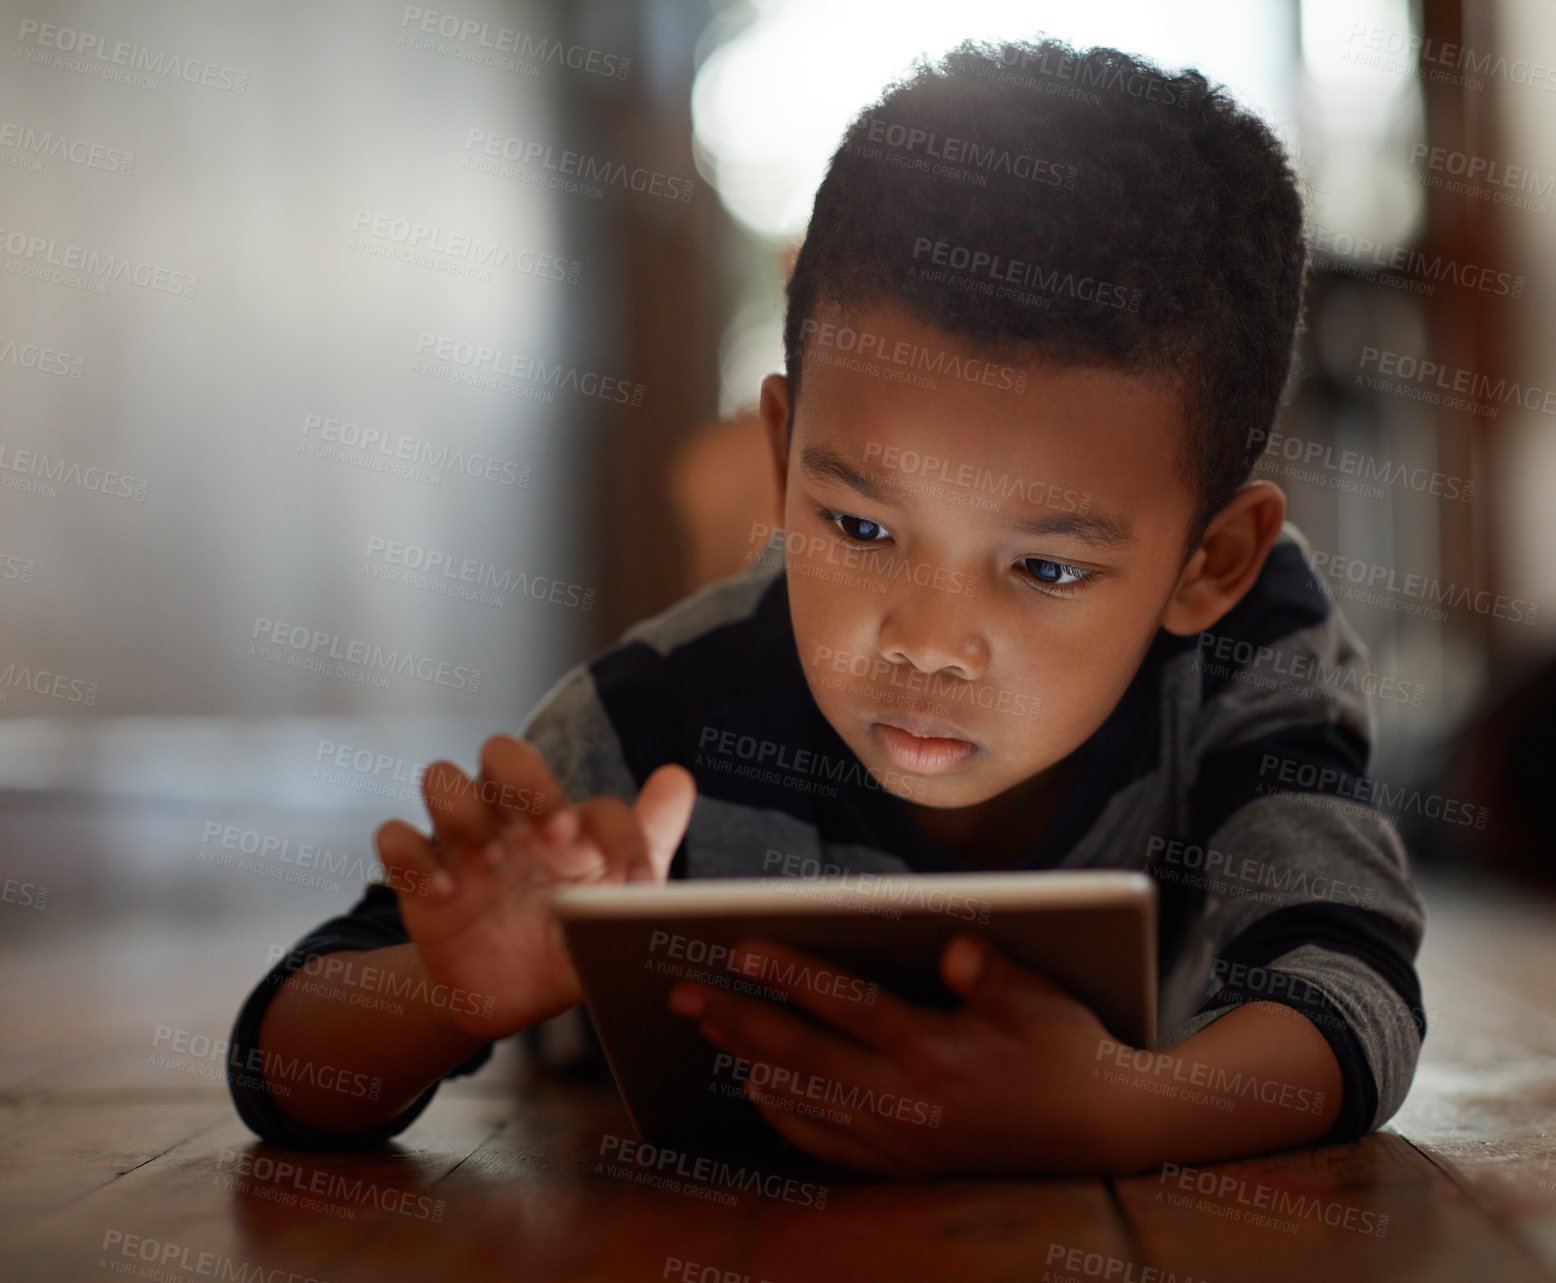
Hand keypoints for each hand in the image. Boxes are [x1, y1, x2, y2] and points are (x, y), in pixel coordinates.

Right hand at [376, 735, 694, 1039]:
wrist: (510, 993)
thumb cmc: (569, 931)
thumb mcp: (614, 900)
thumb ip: (646, 839)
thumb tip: (678, 776)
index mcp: (568, 823)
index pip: (594, 802)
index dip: (619, 834)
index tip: (635, 886)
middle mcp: (512, 817)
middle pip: (504, 752)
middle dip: (529, 781)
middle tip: (554, 835)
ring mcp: (461, 841)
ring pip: (442, 778)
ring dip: (466, 811)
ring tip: (492, 859)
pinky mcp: (418, 876)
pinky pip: (394, 838)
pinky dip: (414, 856)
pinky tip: (446, 893)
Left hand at [667, 935, 1128, 1176]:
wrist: (1102, 1129)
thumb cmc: (1070, 1048)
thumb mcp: (1043, 1001)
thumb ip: (993, 974)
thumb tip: (952, 947)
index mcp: (937, 1051)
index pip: (847, 1006)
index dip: (791, 973)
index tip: (740, 945)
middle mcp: (908, 1100)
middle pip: (803, 1053)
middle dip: (737, 1018)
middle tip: (680, 991)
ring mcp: (900, 1138)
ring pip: (804, 1097)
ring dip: (748, 1057)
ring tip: (703, 1024)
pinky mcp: (903, 1161)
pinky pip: (826, 1140)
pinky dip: (784, 1112)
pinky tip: (758, 1085)